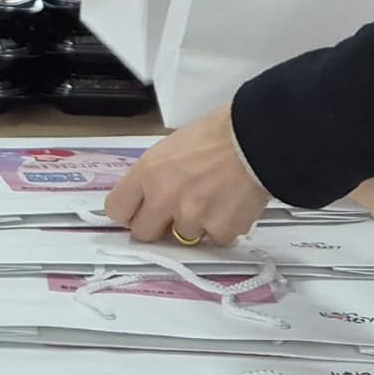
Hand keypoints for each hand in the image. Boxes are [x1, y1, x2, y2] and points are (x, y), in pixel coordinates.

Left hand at [104, 107, 270, 244]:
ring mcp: (192, 217)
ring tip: (213, 199)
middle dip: (157, 226)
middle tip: (175, 212)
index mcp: (148, 173)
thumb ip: (155, 176)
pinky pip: (215, 239)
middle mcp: (164, 198)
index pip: (117, 209)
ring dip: (194, 225)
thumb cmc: (218, 135)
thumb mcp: (171, 147)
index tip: (138, 212)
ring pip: (183, 237)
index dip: (129, 212)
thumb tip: (149, 198)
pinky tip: (231, 205)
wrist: (257, 138)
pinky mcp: (220, 230)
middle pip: (143, 233)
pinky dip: (222, 227)